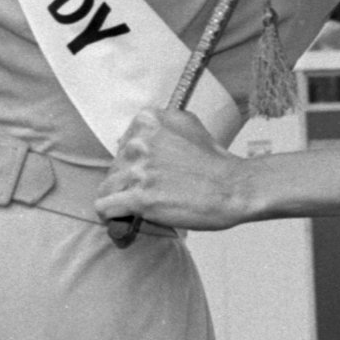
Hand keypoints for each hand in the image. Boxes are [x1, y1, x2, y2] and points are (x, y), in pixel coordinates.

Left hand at [96, 107, 249, 231]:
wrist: (235, 188)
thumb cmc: (215, 162)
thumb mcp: (188, 124)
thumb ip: (160, 125)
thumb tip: (136, 137)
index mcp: (148, 120)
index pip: (123, 144)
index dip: (136, 162)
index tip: (150, 173)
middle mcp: (139, 141)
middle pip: (115, 166)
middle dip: (129, 181)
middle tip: (153, 192)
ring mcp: (138, 170)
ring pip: (108, 187)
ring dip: (122, 199)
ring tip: (140, 208)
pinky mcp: (139, 198)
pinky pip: (104, 207)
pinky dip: (111, 216)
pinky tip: (122, 218)